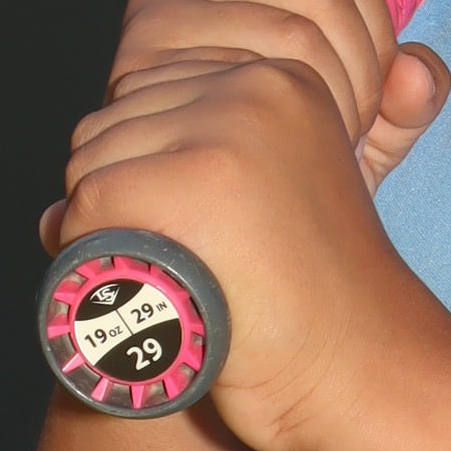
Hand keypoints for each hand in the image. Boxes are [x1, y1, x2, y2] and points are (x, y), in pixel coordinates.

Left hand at [42, 0, 450, 450]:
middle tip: (186, 260)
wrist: (361, 371)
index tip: (208, 232)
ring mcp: (228, 127)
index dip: (151, 173)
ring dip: (107, 226)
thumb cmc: (317, 304)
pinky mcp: (196, 175)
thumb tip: (99, 171)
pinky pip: (89, 200)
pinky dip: (93, 252)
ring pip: (93, 157)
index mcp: (285, 79)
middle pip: (114, 119)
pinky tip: (149, 286)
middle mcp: (258, 87)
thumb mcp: (291, 197)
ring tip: (173, 273)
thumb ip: (220, 156)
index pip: (150, 94)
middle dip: (124, 195)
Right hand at [101, 0, 443, 187]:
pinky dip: (283, 121)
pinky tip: (276, 161)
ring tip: (316, 153)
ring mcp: (160, 17)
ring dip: (328, 102)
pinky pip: (247, 72)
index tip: (373, 105)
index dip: (377, 34)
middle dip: (359, 73)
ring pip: (294, 31)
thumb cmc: (283, 180)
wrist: (203, 247)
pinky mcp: (139, 64)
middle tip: (348, 139)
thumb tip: (418, 72)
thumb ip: (409, 101)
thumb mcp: (364, 135)